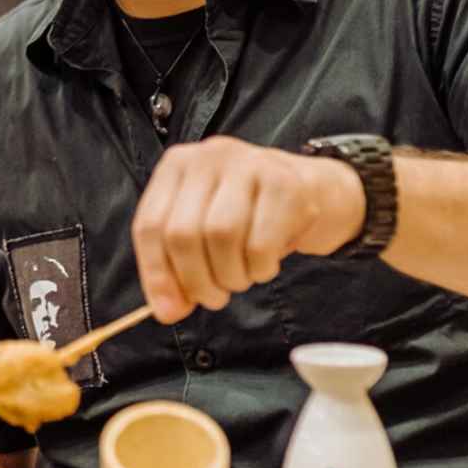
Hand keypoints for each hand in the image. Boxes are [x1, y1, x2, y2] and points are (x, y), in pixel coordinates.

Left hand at [130, 136, 364, 323]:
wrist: (318, 193)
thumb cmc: (251, 216)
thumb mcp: (205, 234)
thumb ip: (177, 269)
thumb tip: (166, 311)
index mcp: (177, 166)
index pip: (149, 225)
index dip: (156, 274)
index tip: (170, 310)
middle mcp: (209, 156)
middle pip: (182, 233)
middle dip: (196, 280)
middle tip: (214, 298)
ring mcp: (249, 164)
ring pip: (221, 236)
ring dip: (231, 276)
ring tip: (241, 279)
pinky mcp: (287, 183)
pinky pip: (261, 243)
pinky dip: (260, 268)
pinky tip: (265, 265)